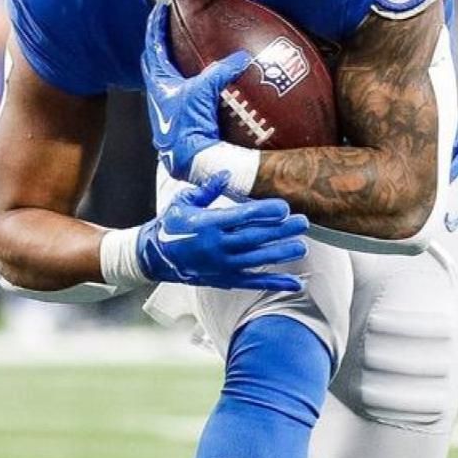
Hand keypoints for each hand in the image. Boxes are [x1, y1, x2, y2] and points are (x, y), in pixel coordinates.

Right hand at [137, 174, 308, 291]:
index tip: (285, 207)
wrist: (154, 257)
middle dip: (280, 230)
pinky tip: (294, 283)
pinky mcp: (224, 280)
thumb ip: (207, 189)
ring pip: (257, 259)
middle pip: (255, 238)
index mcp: (208, 224)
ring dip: (281, 254)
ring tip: (302, 246)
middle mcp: (217, 246)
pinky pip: (253, 282)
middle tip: (303, 222)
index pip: (243, 217)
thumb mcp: (184, 202)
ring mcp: (222, 266)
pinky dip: (275, 282)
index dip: (266, 212)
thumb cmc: (170, 225)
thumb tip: (226, 174)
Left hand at [142, 4, 251, 178]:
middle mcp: (157, 94)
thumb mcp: (204, 92)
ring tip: (182, 53)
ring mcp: (166, 108)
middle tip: (166, 28)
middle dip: (158, 43)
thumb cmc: (189, 126)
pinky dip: (186, 83)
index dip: (155, 25)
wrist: (191, 160)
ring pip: (163, 78)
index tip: (159, 8)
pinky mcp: (177, 120)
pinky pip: (178, 93)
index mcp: (158, 82)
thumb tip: (242, 57)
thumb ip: (222, 71)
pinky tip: (200, 85)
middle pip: (153, 61)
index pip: (153, 45)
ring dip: (170, 64)